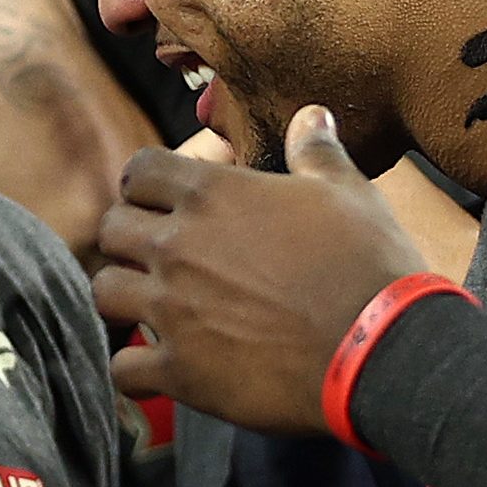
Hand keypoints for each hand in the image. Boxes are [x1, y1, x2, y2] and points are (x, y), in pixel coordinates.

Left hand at [92, 110, 432, 432]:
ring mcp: (172, 310)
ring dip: (126, 297)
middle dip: (131, 239)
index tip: (167, 201)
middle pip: (111, 229)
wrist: (381, 349)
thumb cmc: (368, 264)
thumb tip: (312, 116)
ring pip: (104, 292)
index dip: (149, 184)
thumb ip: (316, 152)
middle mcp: (178, 246)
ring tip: (155, 307)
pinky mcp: (180, 371)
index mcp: (213, 194)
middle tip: (161, 256)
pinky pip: (124, 370)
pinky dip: (137, 370)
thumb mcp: (349, 193)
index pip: (139, 171)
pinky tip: (162, 368)